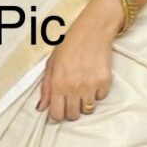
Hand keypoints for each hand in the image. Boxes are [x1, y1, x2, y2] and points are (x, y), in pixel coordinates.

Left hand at [36, 0, 122, 121]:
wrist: (93, 30)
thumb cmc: (69, 44)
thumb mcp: (52, 62)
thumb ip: (46, 86)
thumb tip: (41, 107)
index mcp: (58, 83)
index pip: (57, 115)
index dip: (57, 114)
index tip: (60, 107)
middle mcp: (74, 88)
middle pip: (73, 115)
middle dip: (71, 109)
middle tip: (72, 96)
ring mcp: (91, 86)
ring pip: (88, 109)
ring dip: (84, 101)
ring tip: (83, 87)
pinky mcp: (104, 82)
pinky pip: (100, 98)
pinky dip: (97, 92)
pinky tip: (93, 79)